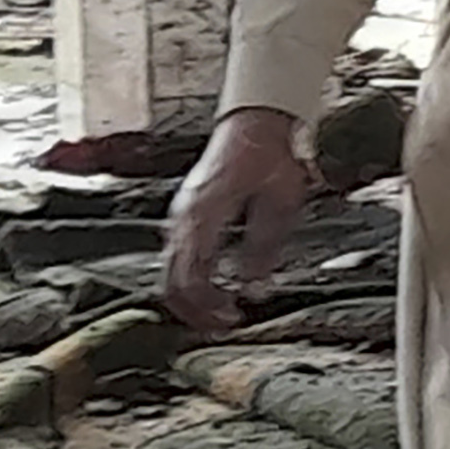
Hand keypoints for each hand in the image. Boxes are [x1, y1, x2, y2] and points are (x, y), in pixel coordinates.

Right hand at [161, 106, 316, 329]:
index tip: (231, 317)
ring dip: (191, 298)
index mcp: (203, 214)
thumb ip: (266, 244)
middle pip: (171, 280)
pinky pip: (176, 258)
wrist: (253, 123)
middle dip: (195, 310)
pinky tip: (213, 289)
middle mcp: (183, 217)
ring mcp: (180, 216)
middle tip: (224, 325)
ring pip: (169, 272)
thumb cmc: (268, 156)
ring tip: (221, 313)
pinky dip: (189, 280)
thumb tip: (255, 286)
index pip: (190, 275)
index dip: (208, 304)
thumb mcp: (281, 201)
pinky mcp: (185, 216)